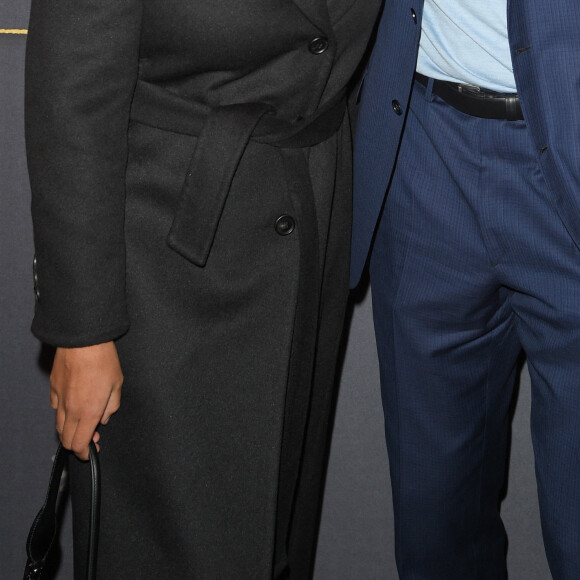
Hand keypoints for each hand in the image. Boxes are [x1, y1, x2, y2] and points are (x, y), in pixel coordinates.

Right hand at [50, 341, 122, 459]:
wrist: (83, 340)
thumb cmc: (103, 360)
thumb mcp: (117, 384)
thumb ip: (111, 406)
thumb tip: (104, 419)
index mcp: (89, 412)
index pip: (79, 444)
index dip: (84, 453)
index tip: (92, 451)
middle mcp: (71, 409)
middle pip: (66, 439)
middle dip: (77, 444)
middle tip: (91, 437)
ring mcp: (59, 398)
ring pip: (59, 425)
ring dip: (69, 430)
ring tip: (83, 422)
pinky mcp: (53, 387)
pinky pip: (55, 407)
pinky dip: (63, 412)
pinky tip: (73, 405)